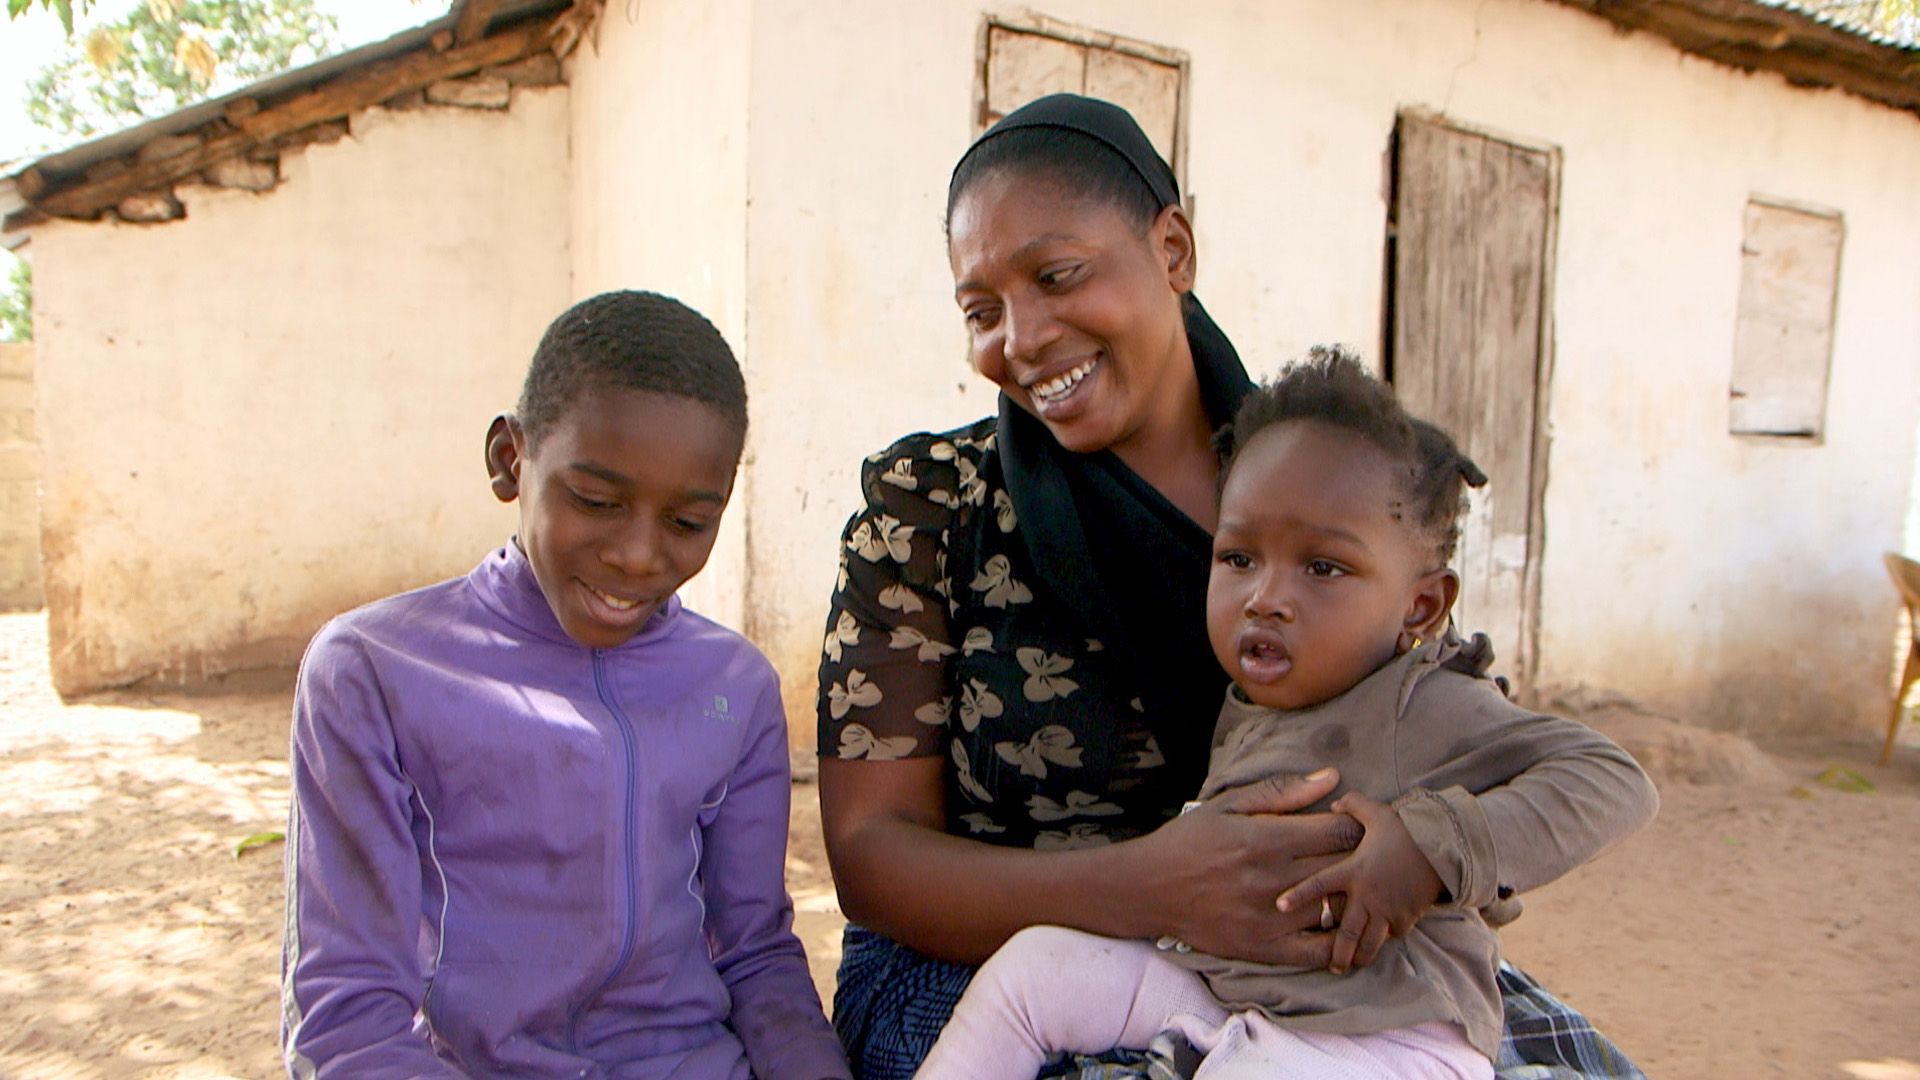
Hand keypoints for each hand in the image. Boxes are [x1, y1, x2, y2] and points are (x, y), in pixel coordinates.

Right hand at [1142, 769, 1361, 966]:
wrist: (1146, 889)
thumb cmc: (1188, 841)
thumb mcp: (1228, 805)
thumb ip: (1281, 792)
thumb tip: (1331, 777)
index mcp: (1265, 838)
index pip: (1341, 831)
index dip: (1356, 826)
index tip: (1352, 826)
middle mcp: (1272, 879)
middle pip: (1346, 869)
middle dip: (1360, 860)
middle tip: (1362, 856)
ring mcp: (1269, 918)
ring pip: (1337, 908)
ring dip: (1351, 897)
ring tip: (1352, 887)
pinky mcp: (1263, 949)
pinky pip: (1318, 952)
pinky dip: (1338, 941)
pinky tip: (1339, 926)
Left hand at [1275, 791, 1444, 972]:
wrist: (1443, 847)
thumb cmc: (1407, 829)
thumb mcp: (1376, 811)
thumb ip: (1352, 805)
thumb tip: (1334, 804)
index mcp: (1354, 870)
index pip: (1319, 884)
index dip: (1298, 895)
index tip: (1279, 906)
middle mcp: (1367, 895)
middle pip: (1347, 932)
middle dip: (1337, 952)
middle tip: (1329, 964)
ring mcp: (1387, 909)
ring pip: (1370, 942)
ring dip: (1359, 956)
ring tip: (1349, 966)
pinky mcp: (1406, 917)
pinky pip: (1392, 934)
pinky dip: (1384, 940)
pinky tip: (1377, 945)